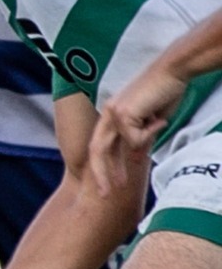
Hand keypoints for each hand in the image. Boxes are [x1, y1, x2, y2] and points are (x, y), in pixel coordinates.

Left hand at [89, 57, 181, 195]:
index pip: (100, 145)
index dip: (103, 166)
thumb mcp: (150, 121)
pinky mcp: (122, 112)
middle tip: (103, 195)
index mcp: (110, 116)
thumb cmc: (164, 93)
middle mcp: (107, 114)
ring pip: (109, 148)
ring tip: (121, 186)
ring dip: (116, 169)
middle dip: (99, 174)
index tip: (109, 185)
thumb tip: (137, 155)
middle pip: (95, 150)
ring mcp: (112, 112)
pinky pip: (134, 138)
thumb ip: (140, 136)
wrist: (172, 72)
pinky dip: (149, 135)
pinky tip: (159, 121)